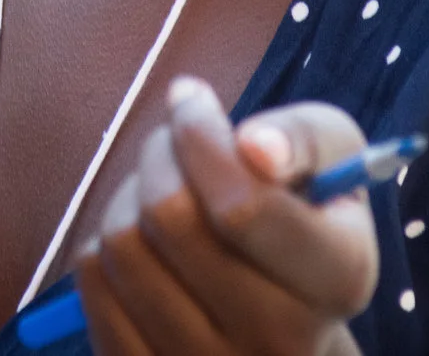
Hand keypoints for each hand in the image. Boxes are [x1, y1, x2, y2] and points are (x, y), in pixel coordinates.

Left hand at [74, 76, 377, 355]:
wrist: (287, 330)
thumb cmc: (309, 225)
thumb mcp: (334, 165)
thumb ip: (305, 137)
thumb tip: (252, 145)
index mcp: (338, 280)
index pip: (242, 207)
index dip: (200, 135)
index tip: (190, 97)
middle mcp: (278, 341)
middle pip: (170, 217)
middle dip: (161, 151)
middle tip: (174, 139)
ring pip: (122, 246)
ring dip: (129, 193)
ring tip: (161, 188)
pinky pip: (91, 284)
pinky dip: (105, 242)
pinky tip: (143, 240)